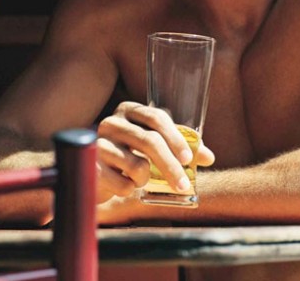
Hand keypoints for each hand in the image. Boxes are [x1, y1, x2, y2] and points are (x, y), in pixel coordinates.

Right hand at [96, 101, 214, 202]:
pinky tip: (125, 185)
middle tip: (183, 184)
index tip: (188, 158)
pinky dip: (130, 189)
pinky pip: (121, 183)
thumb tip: (209, 157)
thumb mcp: (156, 145)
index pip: (156, 117)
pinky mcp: (91, 166)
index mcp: (129, 110)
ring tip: (141, 179)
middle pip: (149, 141)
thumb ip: (182, 147)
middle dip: (170, 166)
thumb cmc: (132, 154)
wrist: (97, 172)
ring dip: (146, 179)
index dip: (175, 138)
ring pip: (136, 165)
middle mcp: (112, 122)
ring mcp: (98, 143)